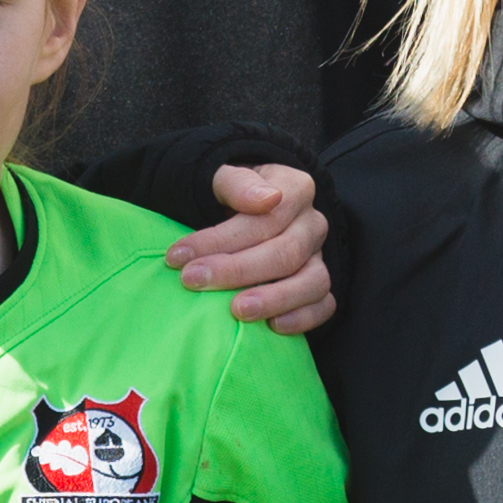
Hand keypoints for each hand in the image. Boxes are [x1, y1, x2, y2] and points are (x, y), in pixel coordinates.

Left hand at [169, 162, 332, 335]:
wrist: (243, 209)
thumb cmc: (229, 195)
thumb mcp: (223, 176)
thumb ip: (238, 182)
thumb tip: (266, 200)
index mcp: (296, 190)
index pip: (264, 217)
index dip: (220, 239)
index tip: (178, 255)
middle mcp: (312, 223)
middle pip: (285, 252)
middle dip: (237, 270)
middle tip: (194, 281)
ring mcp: (319, 256)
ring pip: (312, 282)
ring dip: (274, 299)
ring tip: (237, 311)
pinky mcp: (318, 285)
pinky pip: (324, 306)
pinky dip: (303, 318)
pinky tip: (273, 327)